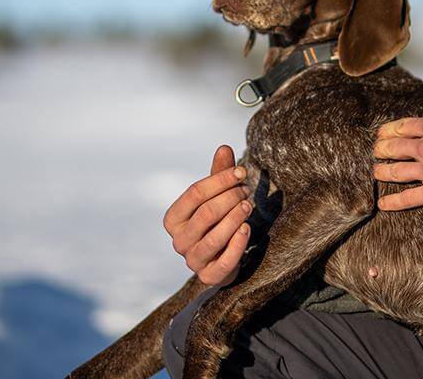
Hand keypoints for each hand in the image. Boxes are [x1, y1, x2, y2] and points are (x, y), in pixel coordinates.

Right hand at [162, 144, 251, 285]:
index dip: (220, 180)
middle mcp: (178, 240)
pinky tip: (247, 228)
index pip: (195, 193)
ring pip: (214, 237)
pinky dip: (237, 244)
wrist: (222, 257)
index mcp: (173, 218)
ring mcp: (192, 260)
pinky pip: (224, 261)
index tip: (242, 172)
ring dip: (235, 218)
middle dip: (230, 197)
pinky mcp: (209, 276)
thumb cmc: (216, 220)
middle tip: (247, 190)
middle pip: (206, 213)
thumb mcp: (216, 196)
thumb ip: (219, 174)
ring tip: (249, 204)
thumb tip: (224, 147)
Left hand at [372, 89, 422, 210]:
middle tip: (375, 152)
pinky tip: (384, 204)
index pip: (405, 126)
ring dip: (383, 172)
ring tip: (375, 173)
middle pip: (396, 147)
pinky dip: (394, 202)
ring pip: (397, 171)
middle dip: (381, 149)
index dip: (390, 130)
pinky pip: (408, 198)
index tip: (382, 133)